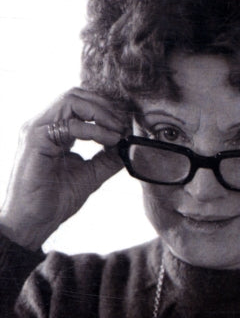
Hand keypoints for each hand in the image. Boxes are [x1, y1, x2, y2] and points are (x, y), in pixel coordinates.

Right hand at [0, 88, 128, 249]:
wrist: (33, 224)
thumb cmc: (54, 201)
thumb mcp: (90, 174)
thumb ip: (107, 157)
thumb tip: (128, 144)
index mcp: (54, 130)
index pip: (80, 102)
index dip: (106, 108)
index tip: (126, 124)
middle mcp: (43, 124)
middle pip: (77, 94)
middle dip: (105, 106)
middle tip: (123, 125)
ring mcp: (37, 129)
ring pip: (72, 99)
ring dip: (100, 113)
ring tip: (116, 132)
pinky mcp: (35, 139)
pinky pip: (68, 123)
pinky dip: (93, 129)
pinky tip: (108, 140)